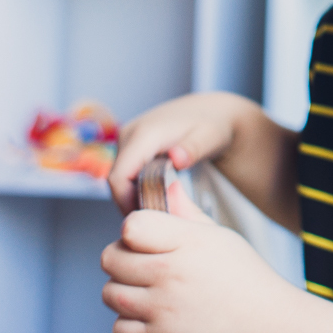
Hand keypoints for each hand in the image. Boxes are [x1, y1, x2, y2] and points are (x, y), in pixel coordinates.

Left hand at [101, 183, 294, 332]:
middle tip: (142, 265)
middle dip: (122, 260)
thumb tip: (166, 183)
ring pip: (110, 294)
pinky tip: (152, 316)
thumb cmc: (245, 278)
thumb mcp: (219, 236)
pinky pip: (120, 329)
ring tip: (147, 291)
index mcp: (188, 242)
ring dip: (123, 292)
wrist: (266, 324)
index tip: (145, 238)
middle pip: (111, 259)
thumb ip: (186, 211)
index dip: (133, 230)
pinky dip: (130, 325)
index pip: (131, 226)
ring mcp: (164, 309)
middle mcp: (171, 274)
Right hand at [109, 92, 244, 213]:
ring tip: (164, 210)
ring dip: (135, 197)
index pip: (119, 178)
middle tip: (162, 222)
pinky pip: (126, 173)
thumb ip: (193, 149)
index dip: (129, 204)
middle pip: (117, 182)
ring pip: (120, 179)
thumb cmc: (214, 125)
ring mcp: (127, 139)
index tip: (153, 222)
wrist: (212, 111)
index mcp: (144, 133)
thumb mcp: (211, 137)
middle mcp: (129, 134)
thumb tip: (176, 158)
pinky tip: (160, 196)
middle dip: (134, 204)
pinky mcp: (130, 145)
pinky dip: (138, 188)